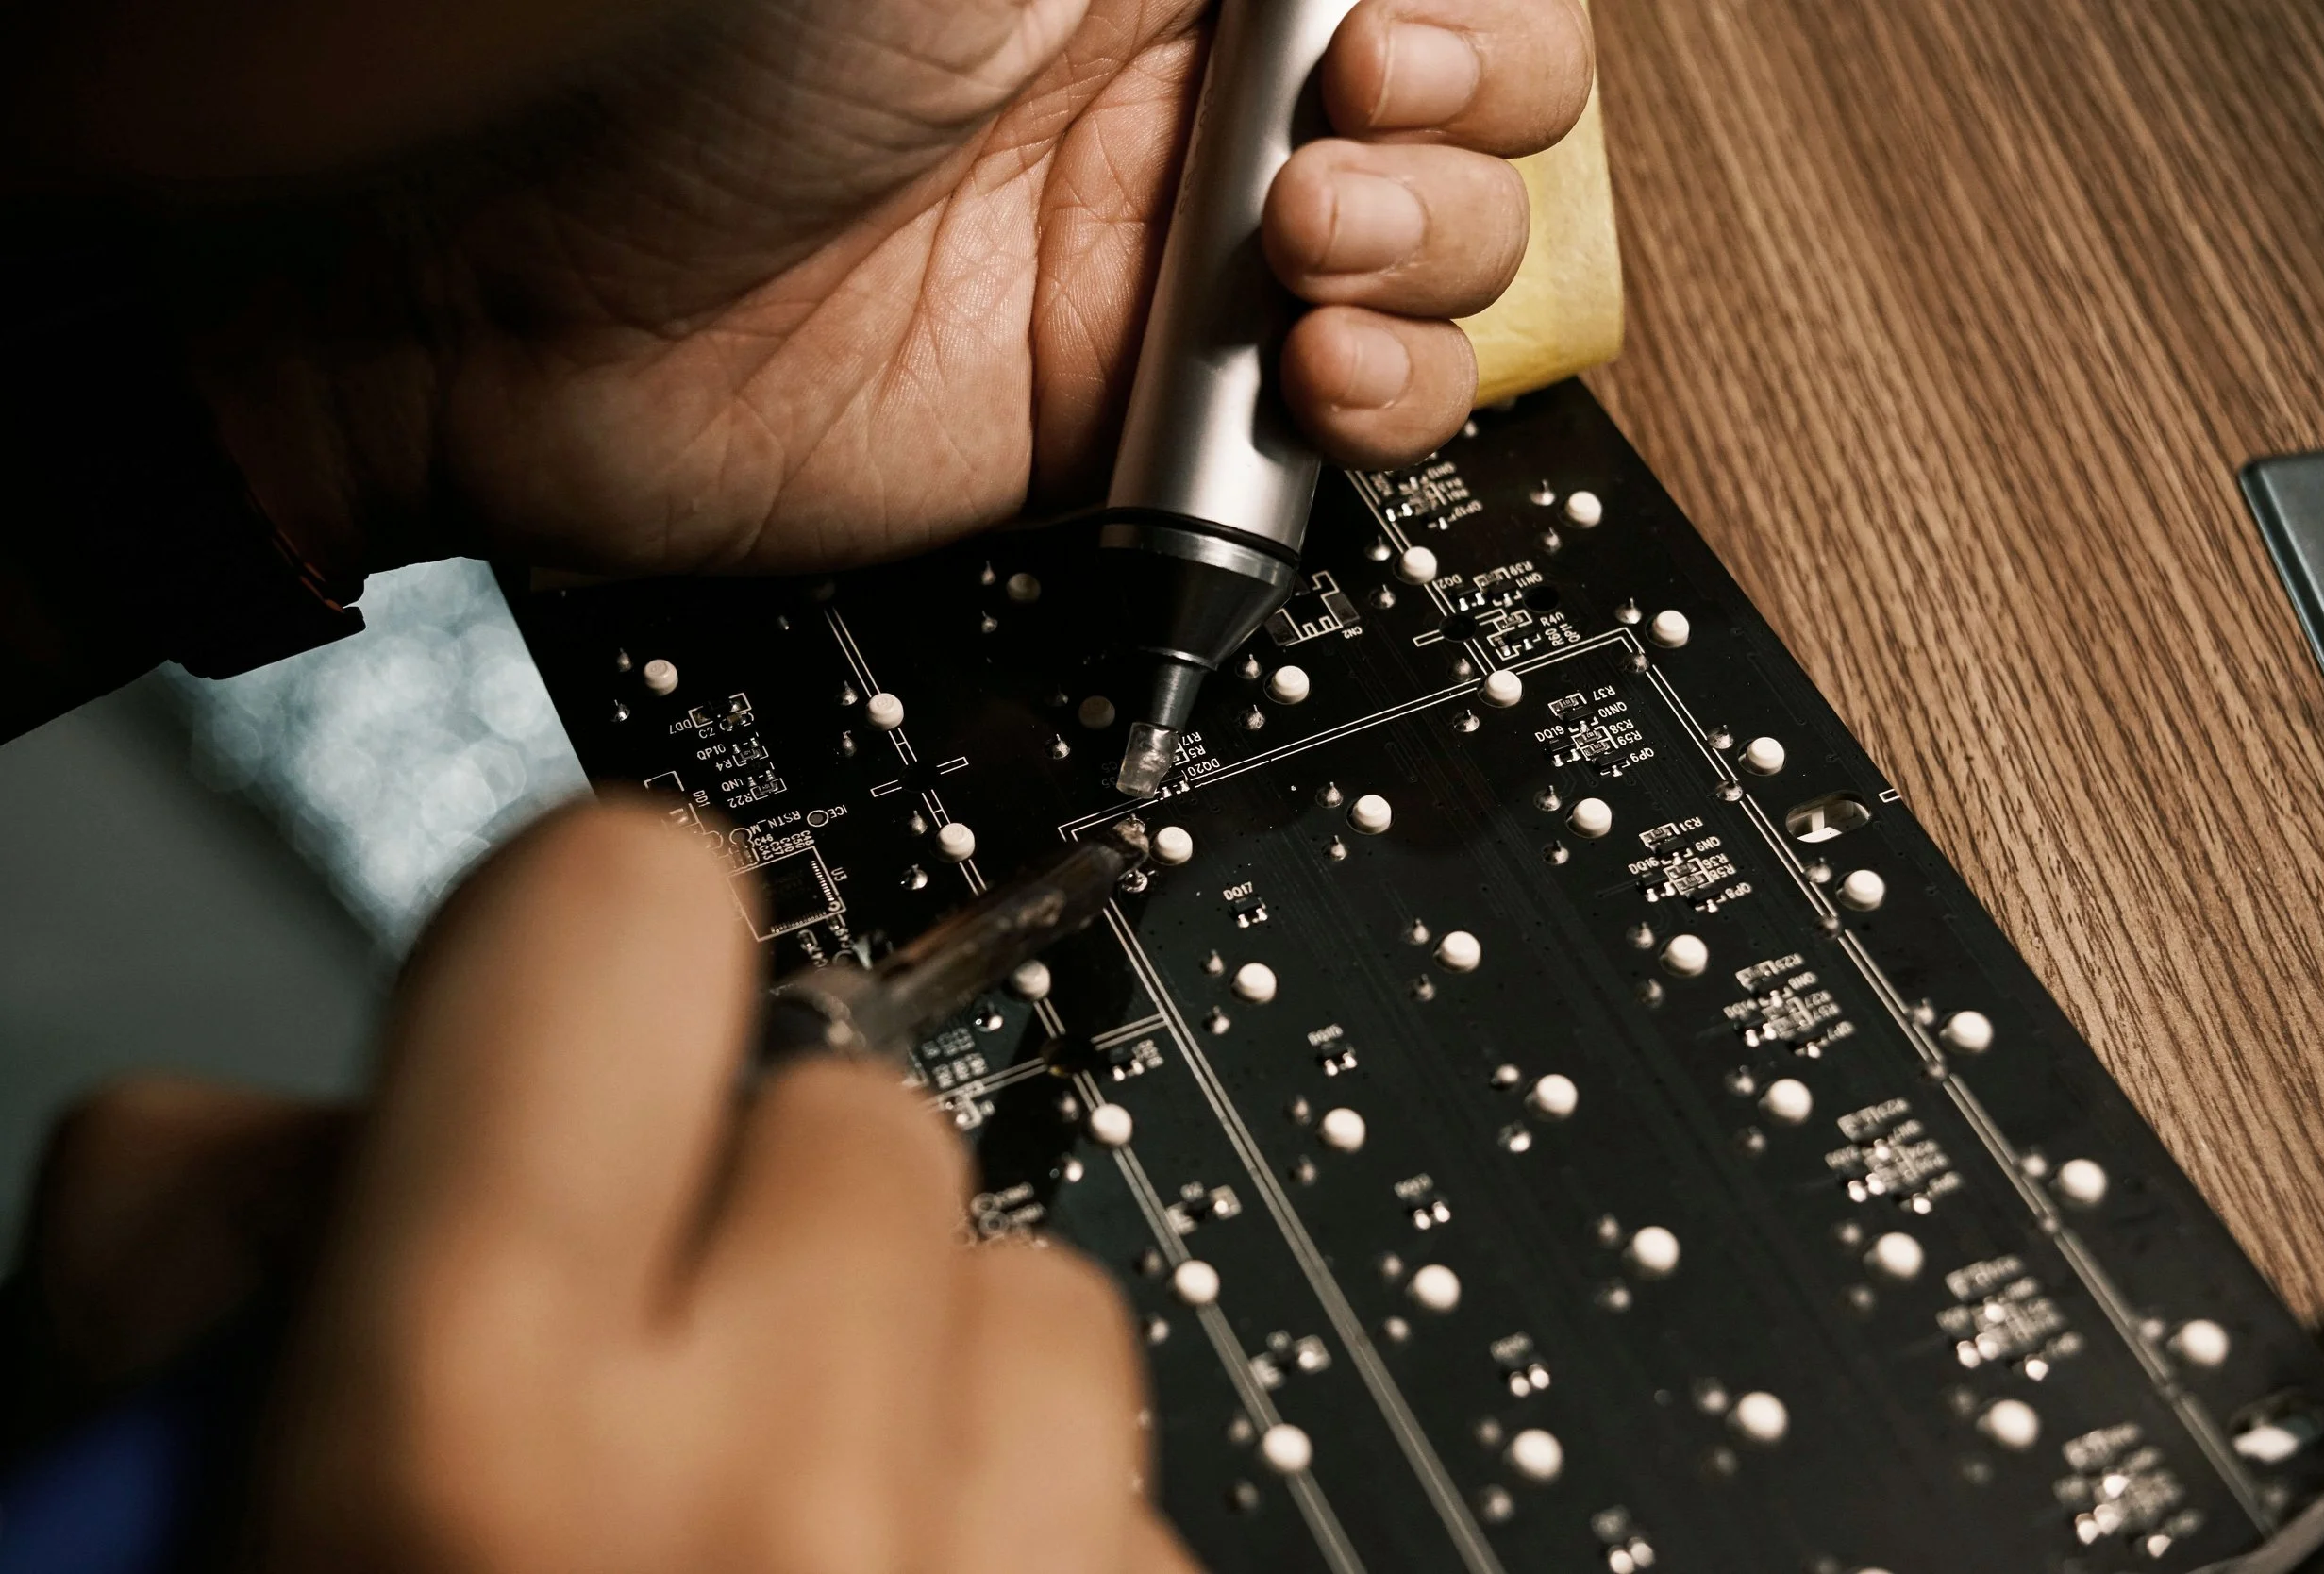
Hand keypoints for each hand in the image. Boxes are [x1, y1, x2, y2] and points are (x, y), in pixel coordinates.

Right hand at [23, 803, 1190, 1572]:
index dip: (579, 957)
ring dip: (907, 1374)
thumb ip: (214, 1251)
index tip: (568, 1034)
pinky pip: (1115, 1454)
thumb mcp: (156, 1509)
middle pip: (858, 1104)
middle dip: (747, 1210)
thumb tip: (342, 1111)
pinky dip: (1012, 1513)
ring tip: (765, 1539)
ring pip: (1025, 1275)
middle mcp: (773, 1494)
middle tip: (635, 1380)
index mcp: (465, 1430)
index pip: (621, 905)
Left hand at [171, 0, 1590, 577]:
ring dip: (1439, 251)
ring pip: (1448, 250)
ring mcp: (1179, 249)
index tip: (1385, 29)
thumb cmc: (687, 56)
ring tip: (1312, 251)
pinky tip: (1322, 372)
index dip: (1467, 3)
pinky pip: (1348, 419)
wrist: (525, 299)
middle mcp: (1194, 81)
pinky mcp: (1144, 412)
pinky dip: (1388, 400)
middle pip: (1479, 91)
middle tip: (1350, 116)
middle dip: (1469, 109)